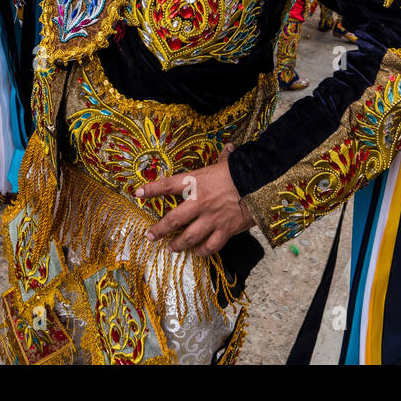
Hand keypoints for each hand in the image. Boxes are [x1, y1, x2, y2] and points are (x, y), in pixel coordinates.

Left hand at [138, 147, 254, 255]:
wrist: (262, 183)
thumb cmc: (244, 170)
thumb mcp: (229, 162)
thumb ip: (224, 158)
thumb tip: (229, 148)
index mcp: (196, 182)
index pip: (167, 185)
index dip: (151, 190)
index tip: (138, 193)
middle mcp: (199, 202)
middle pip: (172, 220)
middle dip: (159, 229)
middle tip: (150, 235)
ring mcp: (211, 219)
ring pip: (188, 238)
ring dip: (177, 244)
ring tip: (171, 248)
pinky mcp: (225, 231)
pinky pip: (210, 246)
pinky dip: (202, 251)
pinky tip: (198, 252)